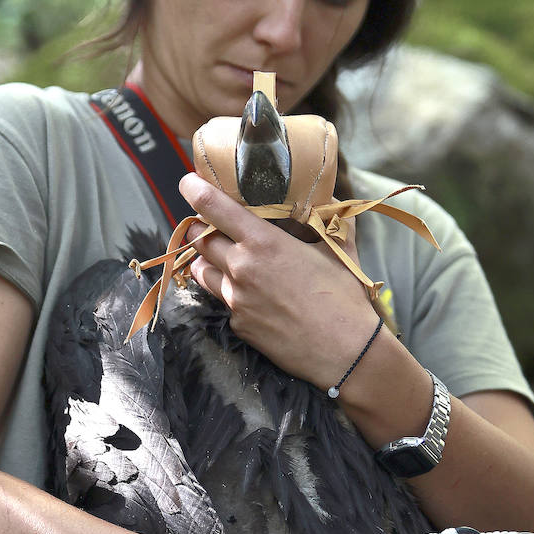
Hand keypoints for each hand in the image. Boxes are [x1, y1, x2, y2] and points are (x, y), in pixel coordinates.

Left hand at [179, 172, 379, 388]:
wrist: (345, 351)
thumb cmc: (345, 297)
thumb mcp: (341, 249)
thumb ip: (330, 220)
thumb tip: (334, 201)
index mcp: (264, 242)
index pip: (214, 207)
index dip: (195, 190)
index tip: (188, 182)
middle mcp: (241, 268)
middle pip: (200, 238)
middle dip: (200, 227)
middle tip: (210, 223)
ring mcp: (236, 299)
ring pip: (201, 271)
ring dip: (205, 260)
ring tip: (221, 257)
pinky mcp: (238, 324)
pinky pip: (223, 301)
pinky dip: (229, 293)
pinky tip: (251, 294)